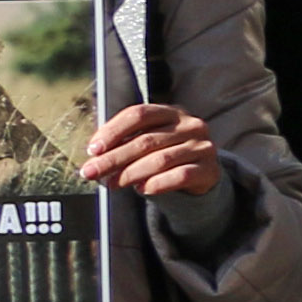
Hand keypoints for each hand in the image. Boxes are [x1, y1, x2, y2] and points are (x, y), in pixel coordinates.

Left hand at [81, 101, 228, 211]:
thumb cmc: (166, 154)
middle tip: (92, 172)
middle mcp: (190, 125)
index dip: (113, 131)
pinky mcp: (209, 169)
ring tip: (112, 183)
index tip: (93, 149)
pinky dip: (157, 183)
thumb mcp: (148, 141)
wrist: (200, 174)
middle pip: (145, 140)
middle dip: (114, 158)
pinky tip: (142, 189)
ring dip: (130, 173)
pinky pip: (180, 176)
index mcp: (171, 112)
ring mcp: (202, 147)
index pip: (139, 114)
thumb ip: (125, 142)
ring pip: (160, 159)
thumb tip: (95, 155)